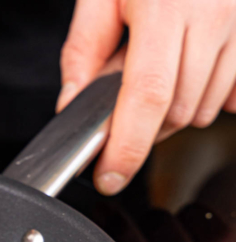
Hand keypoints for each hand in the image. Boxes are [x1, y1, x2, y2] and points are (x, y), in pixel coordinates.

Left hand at [57, 0, 235, 195]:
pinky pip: (233, 92)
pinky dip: (206, 99)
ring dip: (172, 113)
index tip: (110, 175)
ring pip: (205, 107)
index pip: (145, 96)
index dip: (127, 146)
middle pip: (176, 110)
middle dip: (142, 127)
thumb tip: (71, 106)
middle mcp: (211, 15)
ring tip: (152, 78)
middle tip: (119, 106)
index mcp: (165, 8)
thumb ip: (83, 52)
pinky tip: (185, 77)